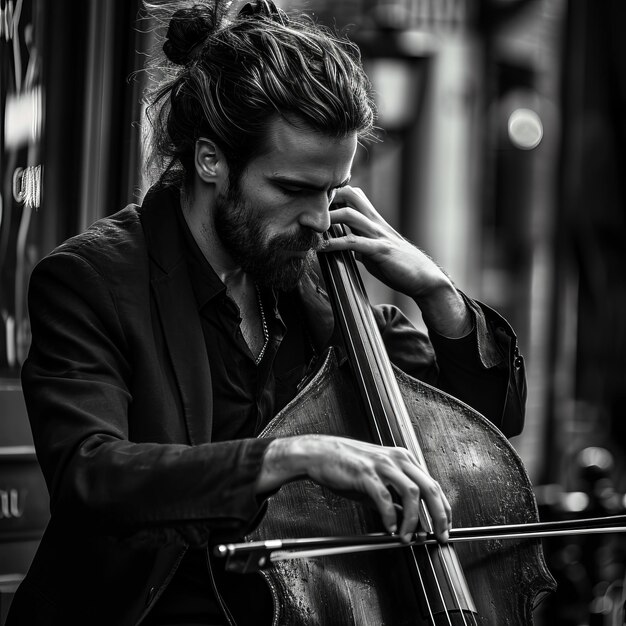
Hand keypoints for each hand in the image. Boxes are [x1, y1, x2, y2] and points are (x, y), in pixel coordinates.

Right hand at [256, 434, 451, 542]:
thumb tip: (405, 519)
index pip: (432, 484)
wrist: (320, 454)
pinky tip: (388, 528)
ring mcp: (381, 465)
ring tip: (407, 536)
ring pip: (411, 493)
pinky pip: (384, 497)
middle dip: (438, 515)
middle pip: (429, 487)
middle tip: (439, 535)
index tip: (445, 526)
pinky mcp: (366, 473)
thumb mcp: (376, 480)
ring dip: (413, 519)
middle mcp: (396, 459)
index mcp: (402, 459)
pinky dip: (389, 516)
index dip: (443, 508)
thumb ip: (392, 498)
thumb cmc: (346, 465)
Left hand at [324, 186, 471, 337]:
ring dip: (328, 218)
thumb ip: (359, 244)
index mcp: (374, 222)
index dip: (334, 194)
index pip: (353, 195)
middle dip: (329, 196)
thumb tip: (344, 247)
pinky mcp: (380, 251)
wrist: (424, 278)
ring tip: (309, 226)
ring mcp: (378, 236)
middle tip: (309, 207)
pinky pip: (354, 243)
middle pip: (351, 195)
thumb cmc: (400, 266)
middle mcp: (376, 223)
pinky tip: (322, 247)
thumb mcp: (375, 251)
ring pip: (350, 215)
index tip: (314, 201)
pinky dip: (336, 243)